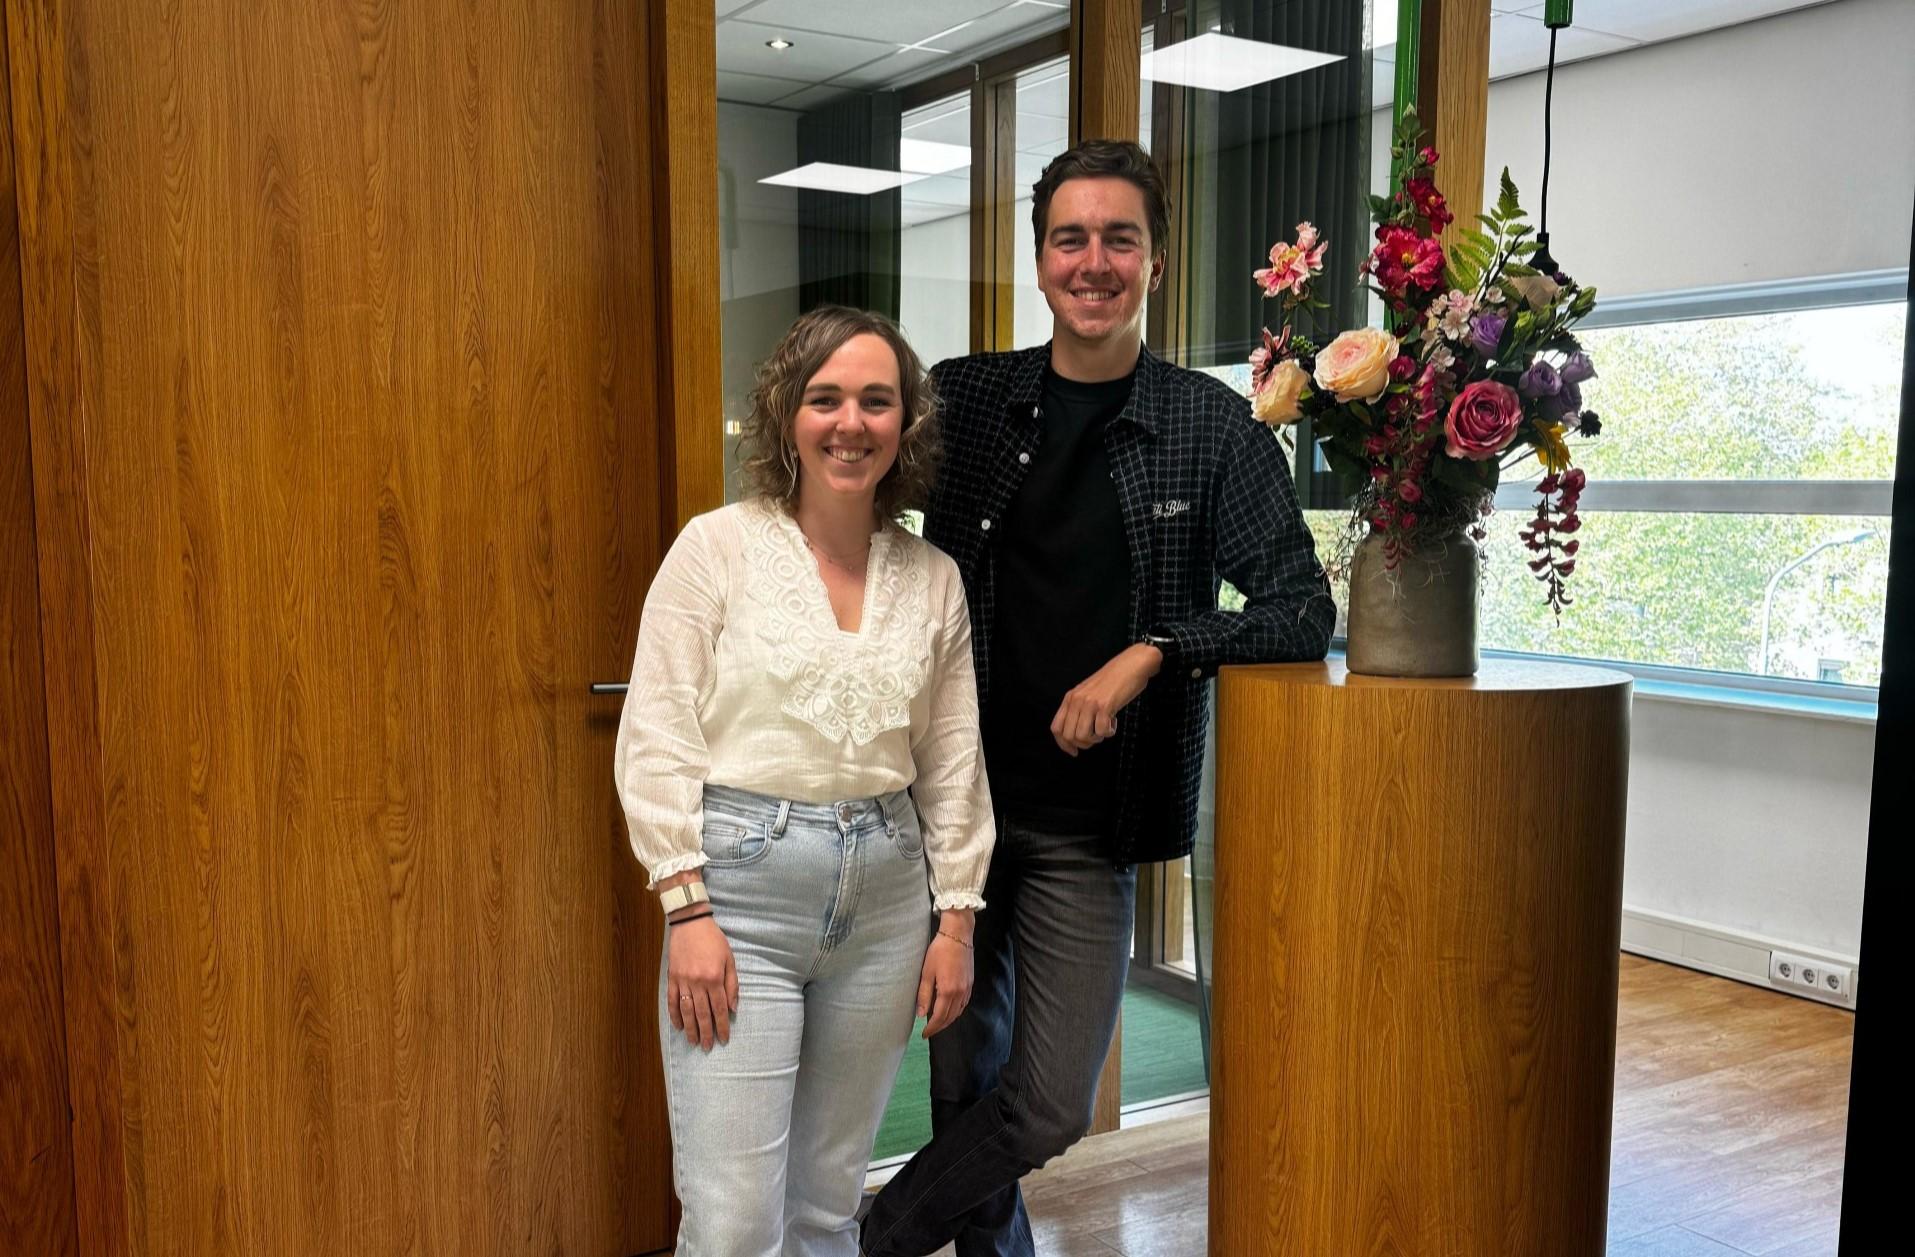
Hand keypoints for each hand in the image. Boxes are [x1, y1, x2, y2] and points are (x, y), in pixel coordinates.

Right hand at [665, 912, 737, 1051]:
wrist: (690, 923)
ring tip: (693, 1042)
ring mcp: (683, 981)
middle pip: (702, 1014)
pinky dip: (674, 1015)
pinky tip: (678, 1026)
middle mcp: (698, 982)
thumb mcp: (729, 959)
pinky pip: (672, 1000)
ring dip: (690, 1028)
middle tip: (708, 1047)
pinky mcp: (672, 978)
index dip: (722, 1026)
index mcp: (714, 978)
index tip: (724, 1039)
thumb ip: (732, 984)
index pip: (719, 1008)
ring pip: (686, 1011)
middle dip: (706, 1032)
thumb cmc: (713, 940)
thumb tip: (733, 1008)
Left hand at [917, 921, 974, 1038]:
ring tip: (937, 1023)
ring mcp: (967, 988)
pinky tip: (950, 1010)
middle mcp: (960, 993)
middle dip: (939, 1027)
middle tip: (929, 1032)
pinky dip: (956, 1011)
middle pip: (950, 1017)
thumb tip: (921, 1014)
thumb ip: (924, 994)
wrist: (958, 936)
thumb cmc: (939, 951)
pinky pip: (964, 1004)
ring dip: (948, 1021)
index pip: (939, 1017)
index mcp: (947, 991)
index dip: (931, 1028)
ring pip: (958, 1012)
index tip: (924, 1034)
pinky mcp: (970, 983)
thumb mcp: (926, 972)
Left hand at [1049, 643, 1162, 755]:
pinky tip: (1113, 723)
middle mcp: (1076, 700)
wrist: (1130, 665)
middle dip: (1083, 743)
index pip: (1056, 728)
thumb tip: (1076, 735)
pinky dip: (1109, 733)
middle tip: (1096, 737)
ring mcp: (1089, 703)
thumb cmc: (1112, 681)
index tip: (1074, 751)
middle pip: (1069, 736)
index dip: (1063, 744)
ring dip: (1096, 739)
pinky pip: (1101, 731)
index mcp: (1070, 698)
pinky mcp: (1104, 705)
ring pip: (1082, 736)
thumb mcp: (1088, 692)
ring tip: (1105, 728)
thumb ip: (1079, 708)